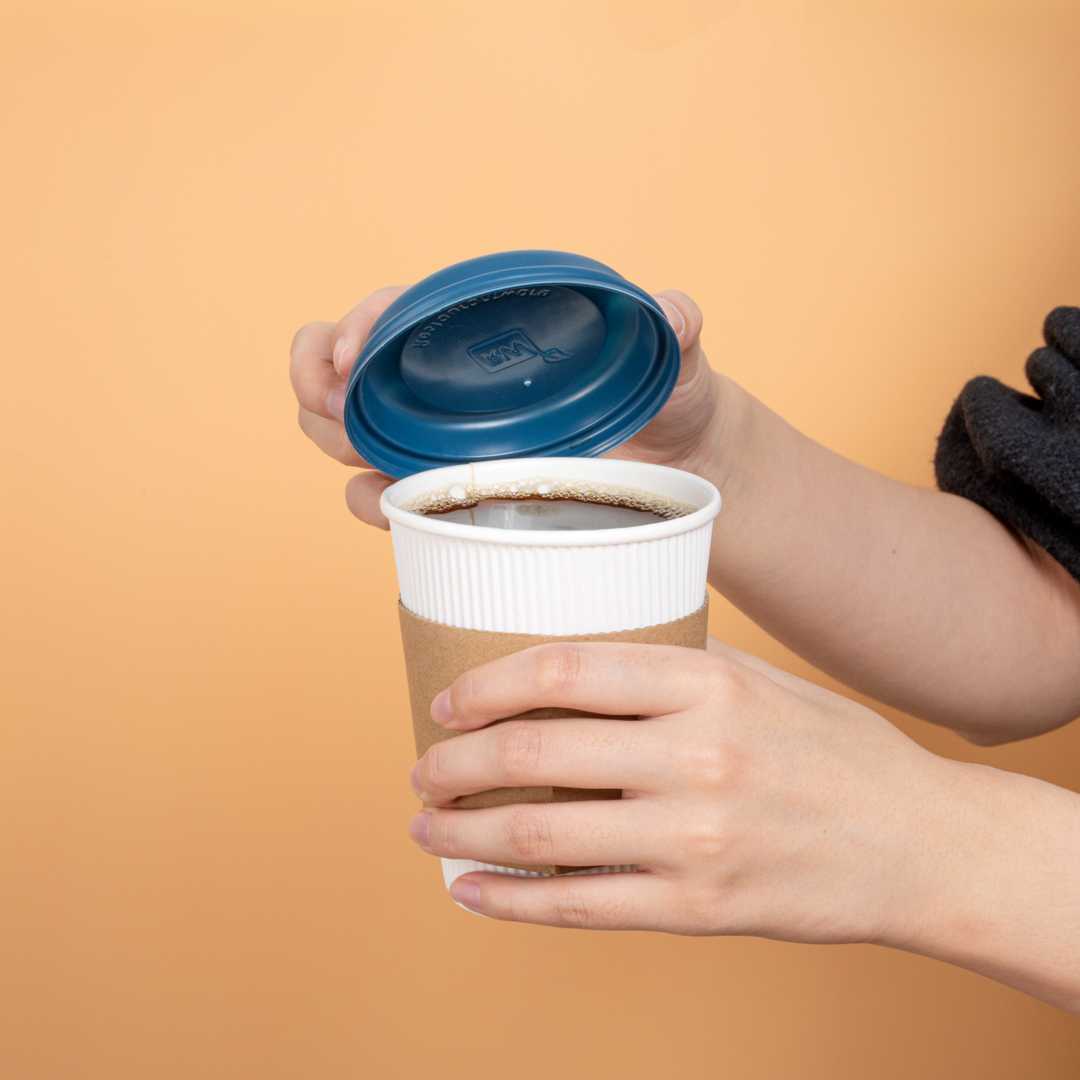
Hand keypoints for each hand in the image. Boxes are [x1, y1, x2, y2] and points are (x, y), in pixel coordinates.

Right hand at [290, 288, 722, 528]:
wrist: (679, 460)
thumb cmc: (667, 392)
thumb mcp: (674, 355)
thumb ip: (676, 324)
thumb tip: (673, 313)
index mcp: (480, 327)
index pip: (392, 311)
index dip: (357, 325)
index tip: (353, 357)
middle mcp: (446, 380)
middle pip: (344, 369)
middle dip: (319, 379)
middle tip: (339, 404)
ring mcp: (441, 438)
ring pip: (345, 430)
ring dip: (329, 436)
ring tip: (355, 451)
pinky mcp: (451, 491)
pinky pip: (384, 495)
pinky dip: (368, 500)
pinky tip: (383, 506)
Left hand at [407, 637, 956, 943]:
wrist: (917, 844)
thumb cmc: (833, 751)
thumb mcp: (759, 679)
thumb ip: (671, 665)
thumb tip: (576, 660)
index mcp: (708, 685)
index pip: (564, 669)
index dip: (487, 685)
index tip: (447, 700)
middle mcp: (698, 757)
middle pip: (535, 753)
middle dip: (455, 761)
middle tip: (425, 767)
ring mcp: (696, 841)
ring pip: (542, 837)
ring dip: (463, 834)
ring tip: (428, 828)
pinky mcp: (699, 912)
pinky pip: (580, 909)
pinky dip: (510, 901)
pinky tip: (470, 890)